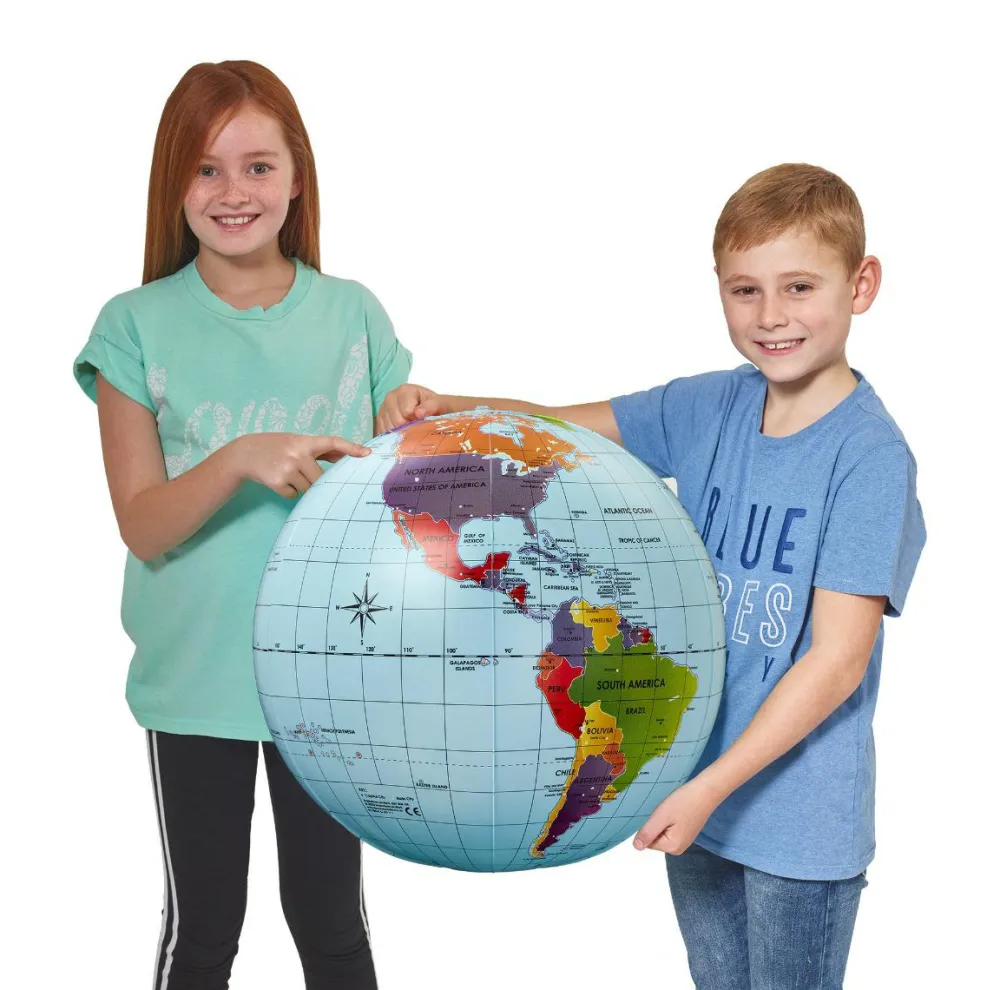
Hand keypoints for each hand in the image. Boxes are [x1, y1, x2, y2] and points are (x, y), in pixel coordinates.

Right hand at [228, 432, 370, 498]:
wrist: (244, 453)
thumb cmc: (276, 447)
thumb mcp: (297, 442)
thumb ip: (321, 450)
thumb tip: (346, 455)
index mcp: (304, 442)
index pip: (332, 442)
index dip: (351, 447)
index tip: (366, 454)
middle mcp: (298, 454)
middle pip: (322, 477)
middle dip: (316, 479)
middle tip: (304, 473)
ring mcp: (287, 469)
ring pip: (309, 488)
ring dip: (302, 485)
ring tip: (289, 474)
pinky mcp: (278, 483)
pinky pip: (295, 494)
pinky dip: (290, 491)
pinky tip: (280, 480)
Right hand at [375, 384, 447, 433]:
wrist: (429, 409)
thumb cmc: (434, 406)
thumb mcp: (438, 404)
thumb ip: (431, 407)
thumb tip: (418, 413)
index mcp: (404, 391)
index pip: (407, 412)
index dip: (416, 420)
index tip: (422, 419)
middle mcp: (390, 397)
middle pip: (397, 421)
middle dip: (409, 427)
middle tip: (417, 425)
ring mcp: (383, 408)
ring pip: (389, 429)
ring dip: (401, 433)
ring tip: (410, 427)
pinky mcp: (379, 419)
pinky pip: (384, 433)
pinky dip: (393, 436)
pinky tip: (402, 432)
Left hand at [632, 778, 720, 854]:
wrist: (705, 792)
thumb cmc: (683, 802)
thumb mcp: (661, 816)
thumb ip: (647, 833)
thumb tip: (636, 847)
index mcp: (672, 847)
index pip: (648, 841)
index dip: (650, 826)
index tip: (661, 815)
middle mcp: (678, 849)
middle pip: (656, 839)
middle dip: (657, 824)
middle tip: (667, 812)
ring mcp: (684, 842)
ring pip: (662, 833)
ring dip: (663, 822)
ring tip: (672, 811)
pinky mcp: (687, 834)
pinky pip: (671, 830)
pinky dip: (670, 820)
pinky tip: (677, 812)